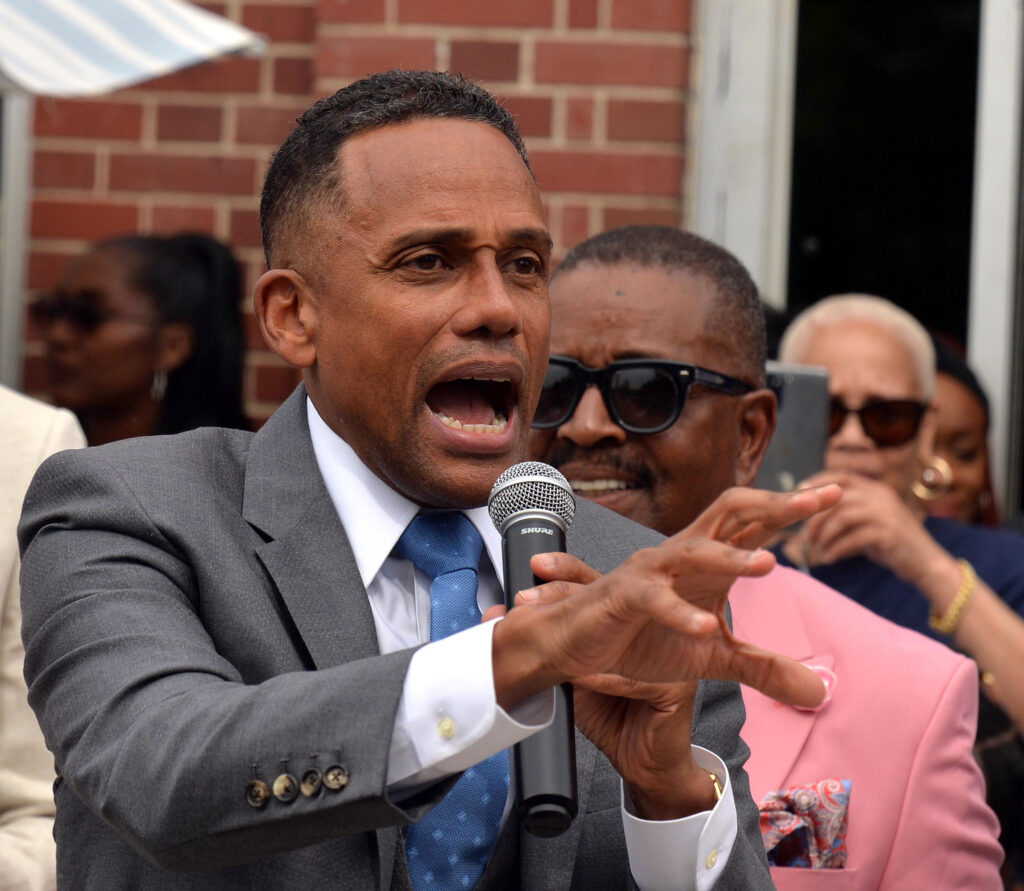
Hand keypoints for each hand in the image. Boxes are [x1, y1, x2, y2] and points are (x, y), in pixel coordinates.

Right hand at [490, 485, 839, 815]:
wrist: (574, 646)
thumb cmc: (638, 639)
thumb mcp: (710, 657)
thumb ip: (762, 667)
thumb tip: (821, 691)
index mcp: (704, 562)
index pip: (752, 523)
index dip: (791, 508)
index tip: (834, 493)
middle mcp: (680, 555)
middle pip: (729, 513)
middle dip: (773, 505)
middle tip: (816, 499)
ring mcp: (650, 572)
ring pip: (693, 551)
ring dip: (730, 558)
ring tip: (771, 565)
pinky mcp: (622, 597)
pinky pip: (653, 598)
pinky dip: (678, 613)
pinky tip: (705, 628)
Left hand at [788, 470, 946, 585]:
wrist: (927, 564)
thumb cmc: (892, 544)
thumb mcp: (870, 522)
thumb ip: (848, 513)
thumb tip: (811, 514)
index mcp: (876, 490)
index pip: (841, 476)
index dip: (817, 483)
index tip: (799, 498)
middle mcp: (882, 497)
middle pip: (837, 498)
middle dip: (815, 518)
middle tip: (805, 537)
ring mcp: (887, 514)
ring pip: (843, 518)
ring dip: (824, 535)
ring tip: (816, 549)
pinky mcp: (889, 534)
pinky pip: (853, 539)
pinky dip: (837, 549)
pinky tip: (829, 558)